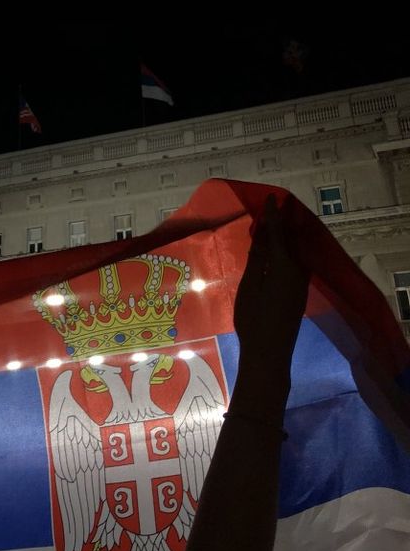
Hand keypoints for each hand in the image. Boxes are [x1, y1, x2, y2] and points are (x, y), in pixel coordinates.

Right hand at [234, 194, 309, 380]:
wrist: (270, 353)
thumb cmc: (253, 319)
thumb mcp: (249, 285)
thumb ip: (257, 259)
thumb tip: (262, 234)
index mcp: (283, 266)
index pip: (279, 233)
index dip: (274, 215)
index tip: (272, 197)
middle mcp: (297, 271)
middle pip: (292, 240)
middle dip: (285, 222)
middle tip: (278, 205)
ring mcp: (300, 284)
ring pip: (296, 251)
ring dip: (288, 236)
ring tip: (278, 223)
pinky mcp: (299, 294)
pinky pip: (297, 262)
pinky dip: (289, 250)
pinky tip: (281, 250)